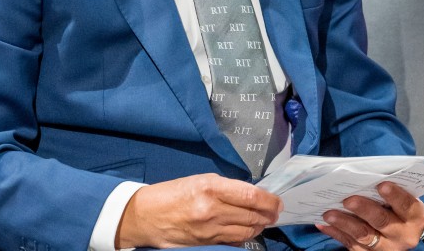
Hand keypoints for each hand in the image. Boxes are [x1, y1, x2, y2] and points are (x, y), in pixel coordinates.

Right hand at [114, 173, 282, 248]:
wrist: (146, 215)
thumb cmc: (170, 193)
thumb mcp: (198, 180)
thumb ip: (224, 187)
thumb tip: (249, 195)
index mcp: (209, 187)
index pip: (250, 196)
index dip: (269, 200)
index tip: (277, 201)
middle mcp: (211, 209)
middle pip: (252, 215)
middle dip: (268, 214)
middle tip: (275, 211)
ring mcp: (209, 229)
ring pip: (247, 231)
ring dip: (259, 226)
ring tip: (264, 221)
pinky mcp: (207, 243)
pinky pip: (234, 241)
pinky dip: (245, 235)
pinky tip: (248, 230)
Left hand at [315, 182, 423, 249]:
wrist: (400, 234)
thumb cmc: (398, 208)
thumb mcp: (402, 199)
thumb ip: (390, 188)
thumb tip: (363, 174)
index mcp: (416, 218)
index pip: (407, 206)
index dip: (395, 196)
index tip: (381, 185)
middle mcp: (403, 236)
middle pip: (382, 222)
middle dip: (364, 209)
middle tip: (348, 200)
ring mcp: (386, 248)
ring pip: (363, 236)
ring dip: (344, 223)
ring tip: (328, 213)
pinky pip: (350, 244)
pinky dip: (335, 233)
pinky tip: (323, 223)